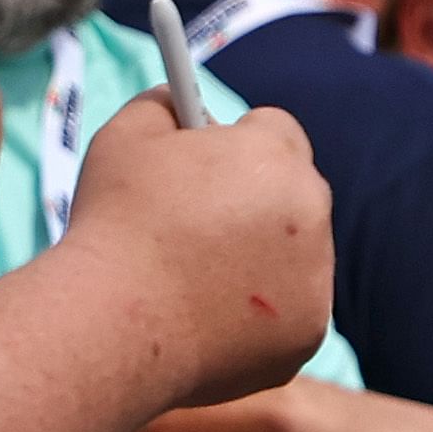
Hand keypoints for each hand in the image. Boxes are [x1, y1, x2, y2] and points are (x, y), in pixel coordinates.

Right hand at [60, 93, 335, 410]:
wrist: (116, 326)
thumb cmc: (115, 225)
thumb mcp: (126, 136)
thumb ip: (164, 104)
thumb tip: (180, 99)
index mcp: (274, 155)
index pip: (275, 130)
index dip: (238, 145)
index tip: (207, 167)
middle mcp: (312, 210)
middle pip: (295, 192)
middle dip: (257, 200)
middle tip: (197, 227)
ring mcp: (317, 277)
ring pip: (296, 254)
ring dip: (263, 258)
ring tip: (195, 278)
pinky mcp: (308, 332)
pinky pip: (289, 311)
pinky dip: (259, 315)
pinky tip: (207, 318)